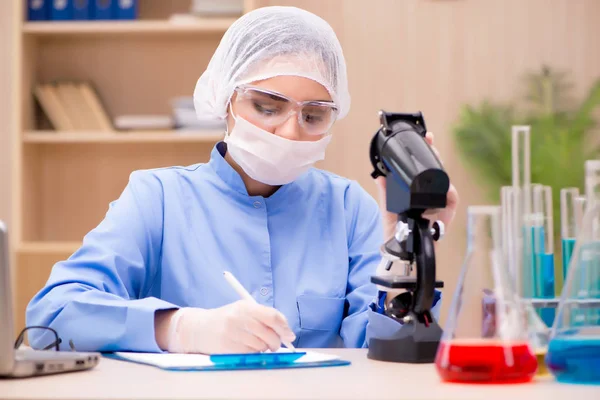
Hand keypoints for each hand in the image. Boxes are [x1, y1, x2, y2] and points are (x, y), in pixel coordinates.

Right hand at [156, 300, 295, 353]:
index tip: (289, 335)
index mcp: (245, 306)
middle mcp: (238, 318)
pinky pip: (250, 354)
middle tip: (276, 344)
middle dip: (276, 341)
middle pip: (269, 333)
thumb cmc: (227, 318)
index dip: (284, 327)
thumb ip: (264, 316)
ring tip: (256, 343)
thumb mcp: (243, 310)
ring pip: (261, 346)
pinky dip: (253, 353)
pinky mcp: (227, 347)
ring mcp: (232, 333)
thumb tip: (286, 331)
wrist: (199, 328)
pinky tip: (247, 347)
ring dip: (264, 348)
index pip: (272, 316)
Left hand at [374, 132, 458, 240]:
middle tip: (429, 141)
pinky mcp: (445, 217)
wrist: (398, 252)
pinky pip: (451, 200)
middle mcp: (430, 199)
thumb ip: (386, 191)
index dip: (426, 154)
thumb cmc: (395, 232)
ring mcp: (439, 207)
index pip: (425, 170)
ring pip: (446, 183)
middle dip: (435, 155)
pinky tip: (444, 185)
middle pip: (437, 172)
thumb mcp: (388, 207)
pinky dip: (449, 192)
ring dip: (441, 168)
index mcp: (418, 194)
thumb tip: (379, 173)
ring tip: (434, 156)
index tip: (425, 137)